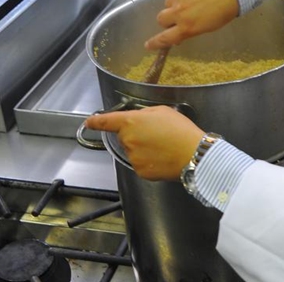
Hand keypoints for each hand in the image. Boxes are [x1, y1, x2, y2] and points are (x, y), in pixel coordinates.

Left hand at [85, 106, 204, 180]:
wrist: (193, 154)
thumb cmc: (181, 130)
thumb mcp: (163, 111)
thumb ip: (144, 114)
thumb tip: (138, 120)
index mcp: (130, 122)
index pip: (106, 121)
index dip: (96, 121)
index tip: (89, 123)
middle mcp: (127, 140)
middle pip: (124, 136)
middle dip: (135, 134)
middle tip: (156, 133)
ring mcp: (133, 157)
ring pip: (132, 151)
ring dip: (142, 148)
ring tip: (163, 146)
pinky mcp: (140, 171)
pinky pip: (140, 163)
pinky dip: (148, 161)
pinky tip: (163, 157)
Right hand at [145, 0, 238, 49]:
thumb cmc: (224, 11)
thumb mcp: (208, 27)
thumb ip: (191, 29)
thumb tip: (180, 32)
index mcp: (187, 28)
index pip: (165, 38)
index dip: (155, 42)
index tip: (148, 45)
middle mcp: (180, 13)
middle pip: (161, 18)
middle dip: (166, 19)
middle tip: (176, 17)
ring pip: (169, 2)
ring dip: (175, 4)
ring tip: (191, 0)